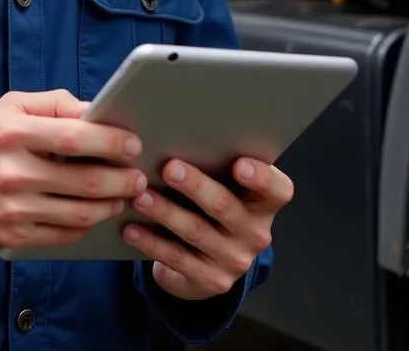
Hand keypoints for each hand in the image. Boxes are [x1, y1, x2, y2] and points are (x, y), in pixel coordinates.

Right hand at [0, 89, 146, 250]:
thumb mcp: (9, 107)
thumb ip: (53, 104)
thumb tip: (94, 111)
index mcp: (13, 133)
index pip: (73, 137)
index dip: (110, 142)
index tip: (132, 144)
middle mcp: (13, 172)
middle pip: (84, 181)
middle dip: (122, 180)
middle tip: (138, 177)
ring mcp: (13, 209)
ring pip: (80, 214)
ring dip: (111, 206)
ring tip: (123, 196)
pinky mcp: (12, 236)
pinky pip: (63, 235)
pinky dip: (86, 225)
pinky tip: (94, 213)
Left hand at [122, 157, 292, 299]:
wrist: (206, 259)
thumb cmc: (210, 202)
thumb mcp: (221, 185)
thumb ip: (213, 163)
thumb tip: (175, 129)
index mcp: (264, 203)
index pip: (277, 189)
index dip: (261, 177)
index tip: (239, 164)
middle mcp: (256, 233)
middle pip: (225, 206)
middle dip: (195, 186)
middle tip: (169, 168)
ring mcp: (235, 260)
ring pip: (196, 232)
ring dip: (166, 212)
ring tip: (140, 196)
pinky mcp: (211, 280)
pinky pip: (177, 259)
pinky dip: (151, 242)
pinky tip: (131, 227)